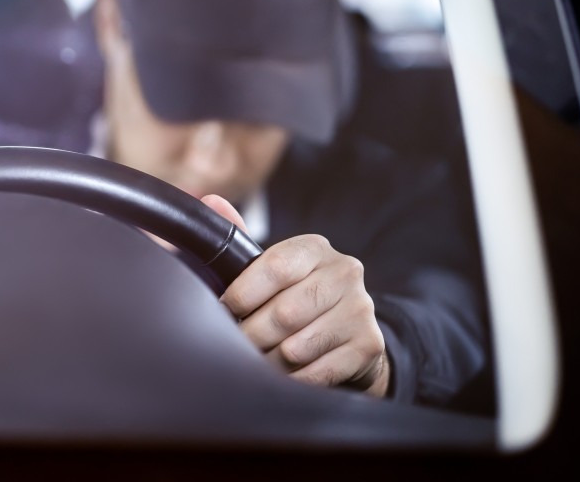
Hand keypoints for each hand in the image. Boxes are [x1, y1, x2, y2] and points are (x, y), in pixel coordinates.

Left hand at [204, 194, 389, 396]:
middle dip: (251, 335)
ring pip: (297, 347)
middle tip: (236, 345)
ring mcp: (361, 308)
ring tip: (258, 361)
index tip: (224, 310)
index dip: (242, 294)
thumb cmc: (296, 298)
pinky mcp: (370, 345)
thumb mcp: (271, 268)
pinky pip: (318, 372)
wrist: (348, 335)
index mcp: (315, 248)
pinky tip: (286, 375)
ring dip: (269, 362)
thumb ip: (239, 240)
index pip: (274, 268)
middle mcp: (344, 272)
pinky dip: (294, 379)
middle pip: (284, 313)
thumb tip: (209, 200)